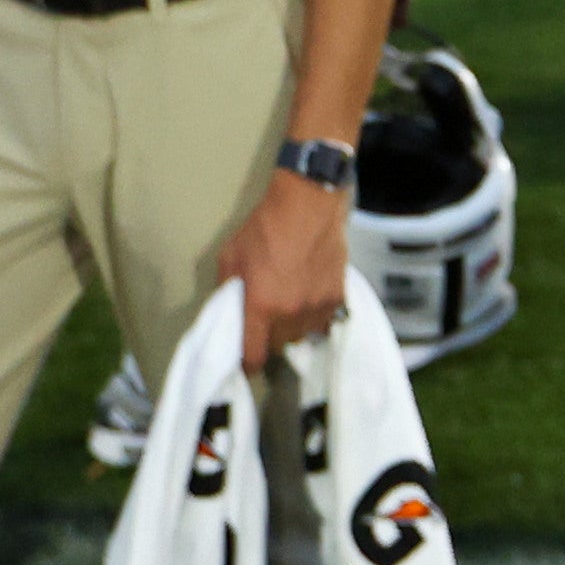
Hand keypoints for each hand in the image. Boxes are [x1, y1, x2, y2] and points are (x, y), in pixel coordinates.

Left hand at [219, 169, 351, 371]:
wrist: (309, 202)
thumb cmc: (265, 226)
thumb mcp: (230, 255)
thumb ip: (227, 289)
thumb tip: (228, 311)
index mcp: (261, 306)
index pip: (253, 356)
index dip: (246, 363)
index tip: (244, 359)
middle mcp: (290, 313)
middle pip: (278, 347)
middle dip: (269, 339)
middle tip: (265, 319)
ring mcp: (317, 307)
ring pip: (302, 335)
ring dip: (293, 327)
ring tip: (289, 305)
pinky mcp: (337, 296)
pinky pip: (323, 320)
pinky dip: (314, 315)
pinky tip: (309, 296)